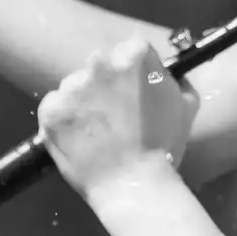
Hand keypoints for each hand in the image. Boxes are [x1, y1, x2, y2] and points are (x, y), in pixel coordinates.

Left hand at [38, 36, 199, 201]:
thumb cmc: (164, 148)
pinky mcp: (51, 109)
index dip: (133, 72)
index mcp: (135, 56)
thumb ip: (173, 81)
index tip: (134, 92)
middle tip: (114, 114)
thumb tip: (166, 73)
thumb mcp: (185, 106)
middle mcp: (100, 63)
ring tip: (96, 132)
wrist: (134, 186)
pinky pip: (54, 106)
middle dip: (105, 84)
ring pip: (75, 86)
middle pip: (100, 65)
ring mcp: (73, 86)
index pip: (129, 50)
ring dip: (82, 102)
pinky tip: (79, 138)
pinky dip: (63, 120)